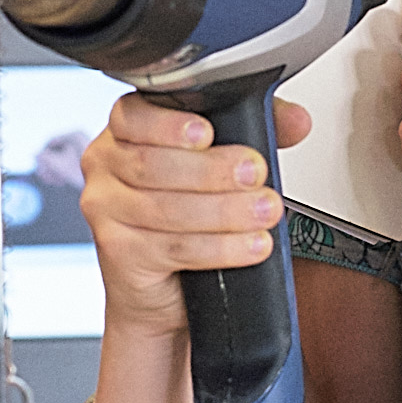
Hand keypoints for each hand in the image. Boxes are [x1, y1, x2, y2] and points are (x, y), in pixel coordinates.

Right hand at [76, 92, 311, 342]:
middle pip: (152, 165)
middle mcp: (106, 166)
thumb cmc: (185, 213)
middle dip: (212, 171)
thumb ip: (253, 131)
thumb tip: (295, 120)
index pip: (132, 116)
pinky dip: (219, 248)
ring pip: (165, 209)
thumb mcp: (217, 163)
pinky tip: (249, 245)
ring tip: (263, 212)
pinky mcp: (119, 252)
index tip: (206, 134)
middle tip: (255, 174)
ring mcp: (106, 211)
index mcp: (124, 131)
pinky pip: (172, 248)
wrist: (161, 286)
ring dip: (224, 212)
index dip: (168, 125)